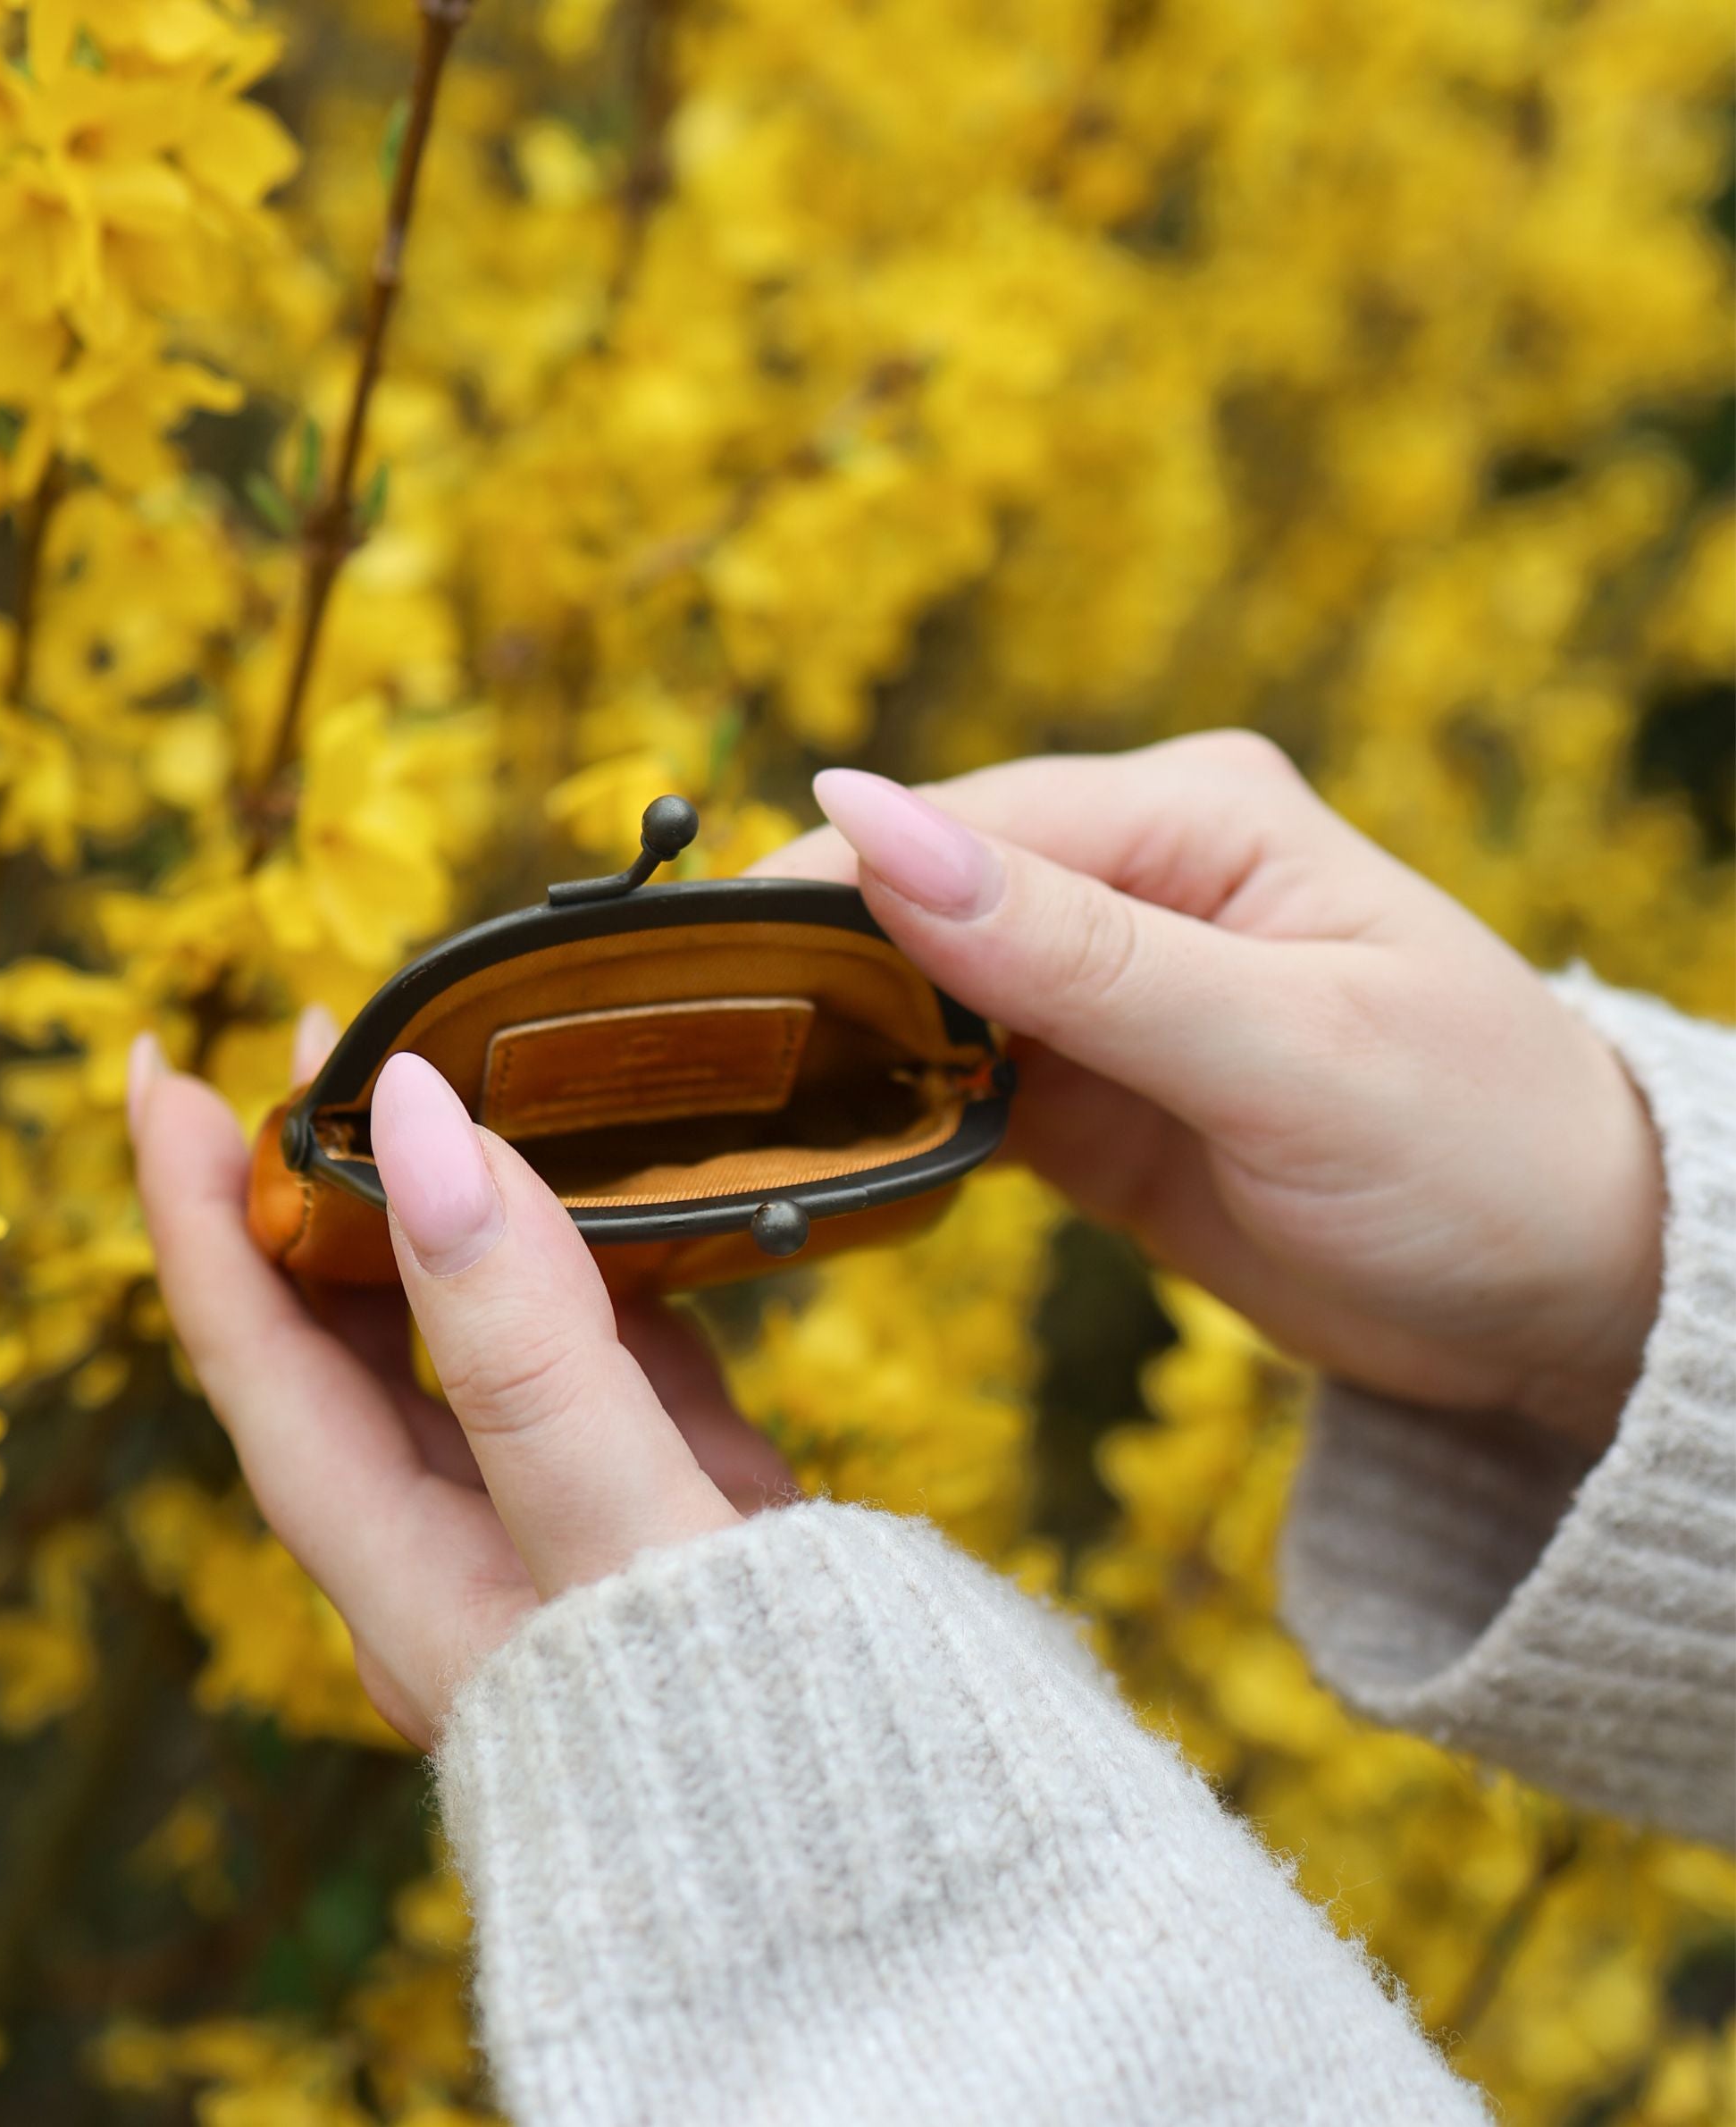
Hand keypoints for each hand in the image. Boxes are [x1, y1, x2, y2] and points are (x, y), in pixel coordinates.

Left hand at [128, 1023, 786, 1747]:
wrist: (923, 1891)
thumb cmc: (755, 1755)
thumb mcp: (621, 1535)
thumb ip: (523, 1341)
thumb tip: (417, 1116)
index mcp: (409, 1582)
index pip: (258, 1366)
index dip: (195, 1213)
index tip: (162, 1069)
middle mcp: (469, 1564)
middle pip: (348, 1348)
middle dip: (316, 1187)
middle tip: (326, 1035)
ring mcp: (577, 1546)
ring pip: (480, 1347)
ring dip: (454, 1214)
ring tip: (455, 1081)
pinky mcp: (681, 1529)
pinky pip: (611, 1372)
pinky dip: (598, 1271)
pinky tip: (619, 1196)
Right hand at [756, 733, 1663, 1448]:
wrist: (1567, 1301)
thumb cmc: (1477, 1153)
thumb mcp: (1284, 1052)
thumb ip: (1077, 954)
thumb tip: (870, 819)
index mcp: (1192, 817)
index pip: (960, 829)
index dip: (821, 893)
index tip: (684, 974)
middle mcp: (1137, 879)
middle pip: (914, 900)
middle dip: (805, 970)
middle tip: (677, 1062)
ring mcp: (1105, 989)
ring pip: (914, 991)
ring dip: (832, 1043)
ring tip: (717, 1108)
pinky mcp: (1086, 1091)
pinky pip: (948, 1079)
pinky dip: (885, 1109)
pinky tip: (816, 1148)